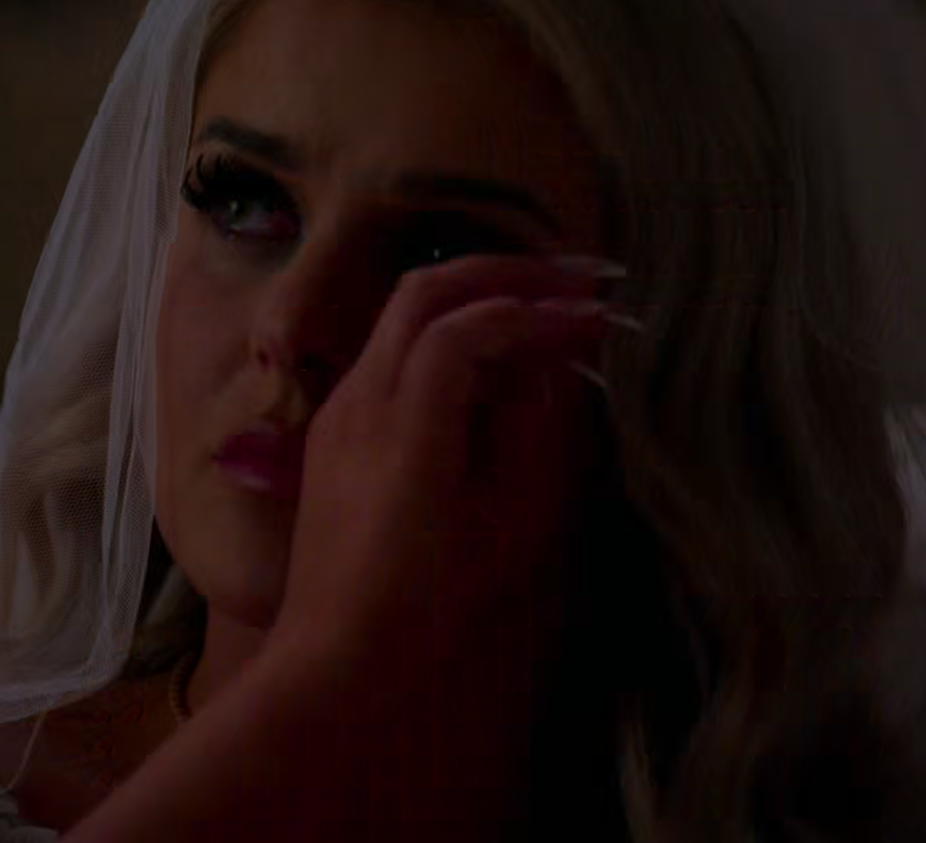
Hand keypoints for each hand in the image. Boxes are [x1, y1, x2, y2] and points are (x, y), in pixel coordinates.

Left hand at [272, 254, 620, 674]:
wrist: (333, 653)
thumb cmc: (426, 604)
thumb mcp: (505, 526)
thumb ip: (529, 433)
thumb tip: (545, 368)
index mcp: (403, 425)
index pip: (467, 327)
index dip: (535, 311)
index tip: (592, 320)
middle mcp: (360, 399)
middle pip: (425, 291)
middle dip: (503, 272)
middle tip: (573, 280)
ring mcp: (339, 408)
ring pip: (402, 313)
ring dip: (473, 296)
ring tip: (540, 305)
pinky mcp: (333, 426)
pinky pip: (390, 350)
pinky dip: (445, 332)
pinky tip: (491, 358)